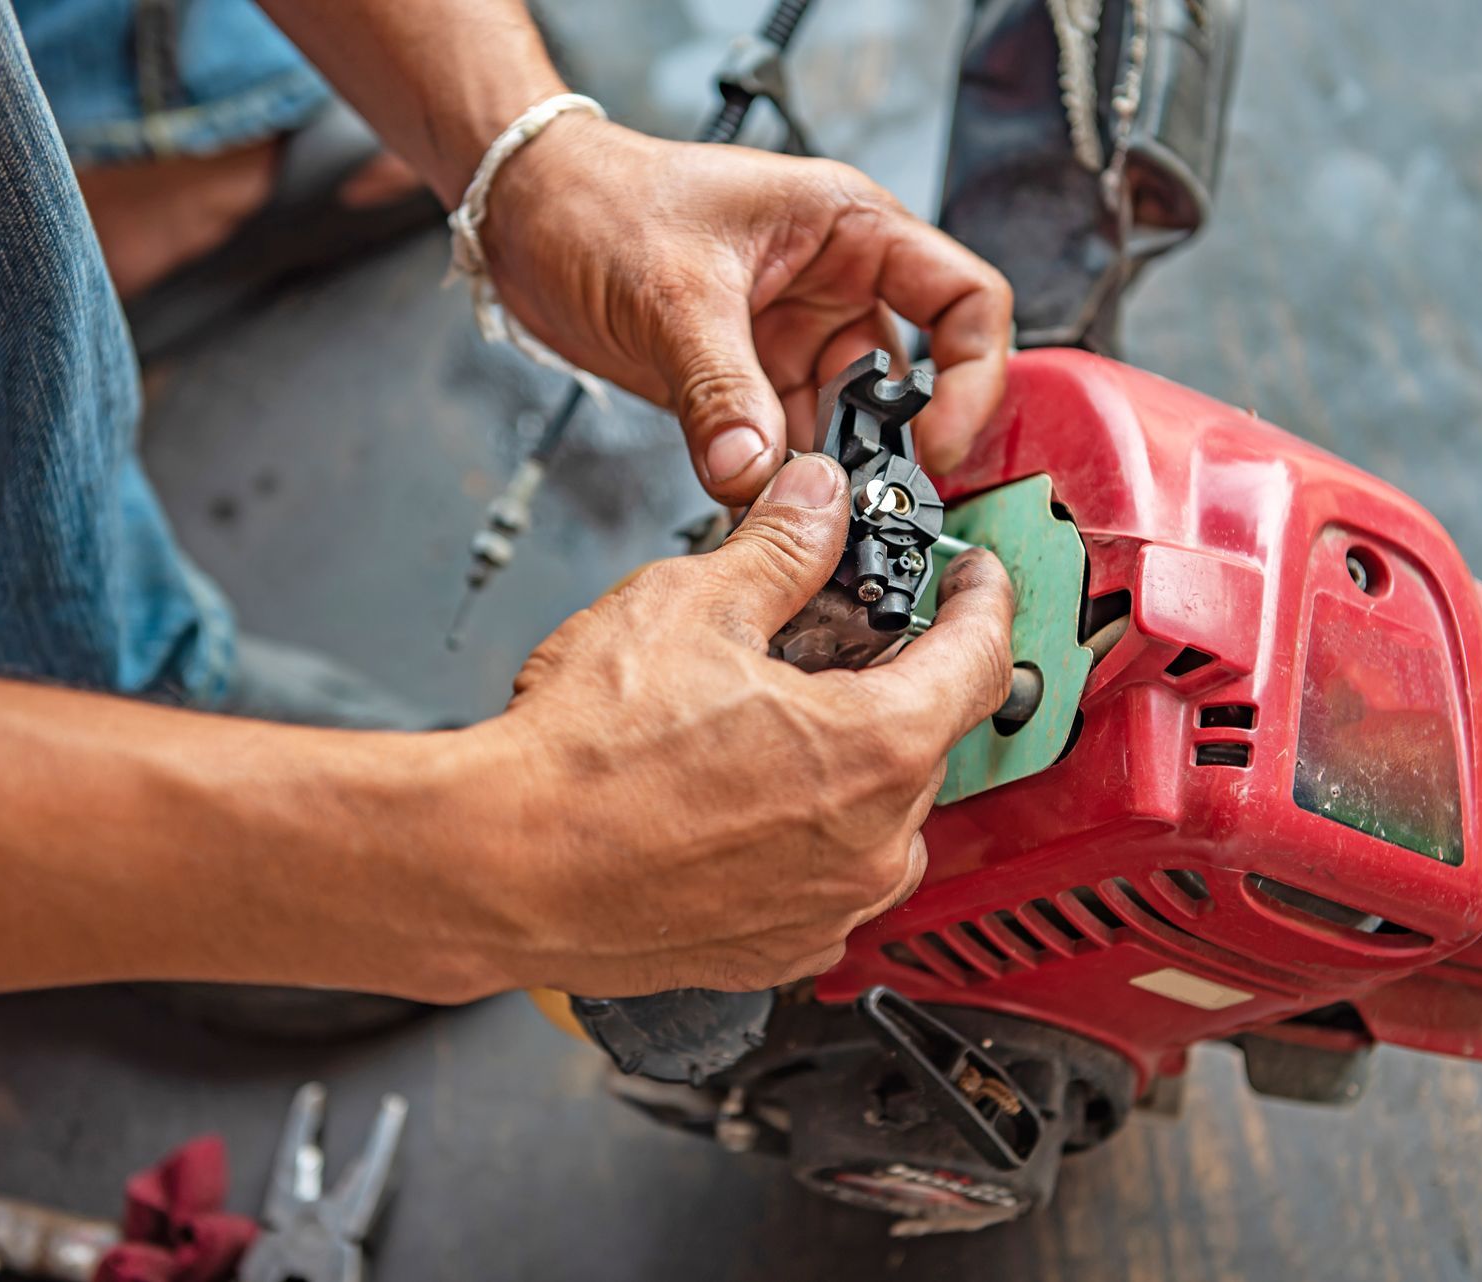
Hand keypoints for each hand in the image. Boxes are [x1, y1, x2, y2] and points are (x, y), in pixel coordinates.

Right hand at [473, 454, 1013, 996]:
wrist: (499, 867)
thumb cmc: (584, 757)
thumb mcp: (693, 603)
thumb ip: (782, 549)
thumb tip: (817, 503)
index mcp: (876, 748)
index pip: (979, 657)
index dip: (982, 599)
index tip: (974, 580)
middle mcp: (872, 843)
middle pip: (921, 737)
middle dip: (883, 680)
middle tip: (819, 643)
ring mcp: (827, 908)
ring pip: (877, 816)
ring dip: (844, 766)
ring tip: (758, 727)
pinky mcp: (777, 951)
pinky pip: (825, 880)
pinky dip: (803, 837)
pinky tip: (734, 800)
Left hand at [482, 118, 1013, 503]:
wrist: (521, 214)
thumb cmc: (599, 199)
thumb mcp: (672, 291)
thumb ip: (719, 391)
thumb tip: (755, 475)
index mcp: (849, 228)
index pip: (966, 300)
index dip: (972, 378)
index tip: (935, 442)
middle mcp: (834, 284)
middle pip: (913, 378)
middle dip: (894, 444)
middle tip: (868, 499)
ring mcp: (791, 337)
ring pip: (846, 423)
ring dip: (830, 472)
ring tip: (804, 511)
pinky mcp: (747, 381)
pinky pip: (788, 443)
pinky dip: (781, 480)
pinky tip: (763, 505)